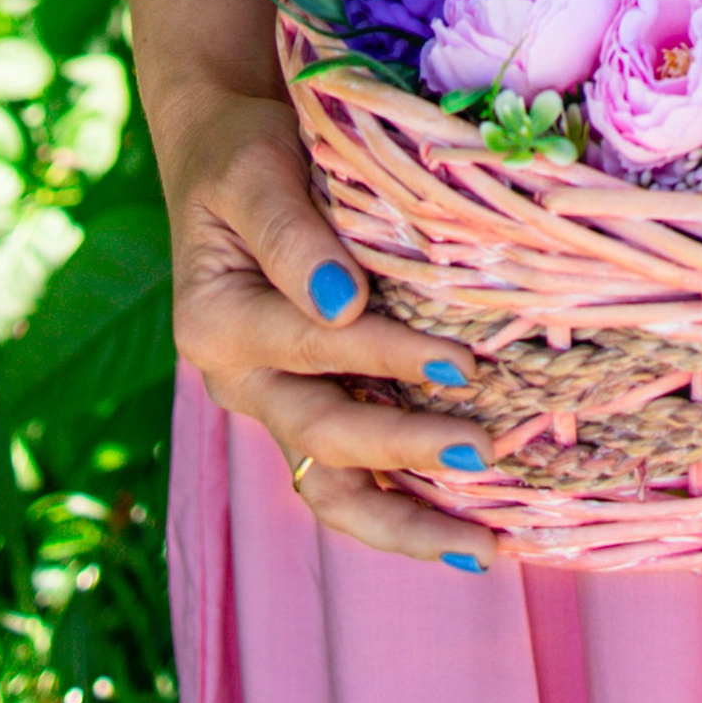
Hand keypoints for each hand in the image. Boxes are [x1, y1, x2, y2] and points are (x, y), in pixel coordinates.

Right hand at [159, 87, 505, 568]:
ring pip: (332, 489)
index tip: (461, 363)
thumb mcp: (254, 172)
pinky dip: (399, 507)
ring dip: (404, 522)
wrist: (226, 155)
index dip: (387, 357)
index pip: (314, 346)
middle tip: (485, 451)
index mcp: (216, 322)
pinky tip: (463, 529)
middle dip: (406, 450)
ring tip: (482, 548)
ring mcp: (274, 404)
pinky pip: (347, 480)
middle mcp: (239, 380)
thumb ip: (292, 236)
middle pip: (324, 435)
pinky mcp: (305, 410)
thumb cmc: (245, 154)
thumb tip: (343, 306)